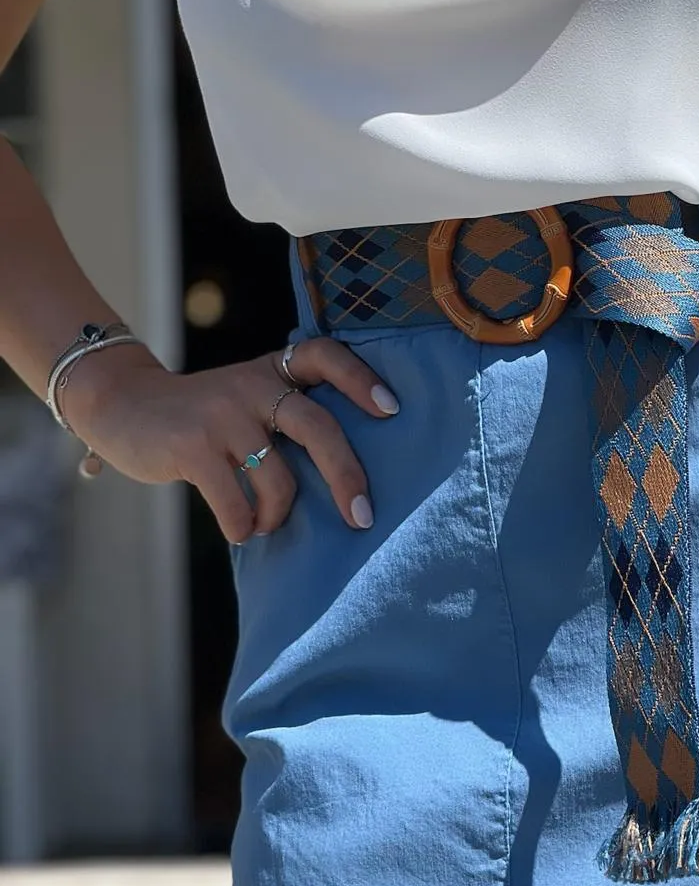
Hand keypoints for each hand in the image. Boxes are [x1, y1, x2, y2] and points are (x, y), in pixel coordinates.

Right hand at [61, 338, 399, 542]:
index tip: (392, 410)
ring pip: (278, 478)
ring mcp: (221, 413)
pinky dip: (243, 526)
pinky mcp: (192, 445)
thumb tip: (347, 479)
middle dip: (347, 477)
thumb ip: (286, 417)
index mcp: (271, 371)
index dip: (361, 379)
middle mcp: (251, 385)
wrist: (121, 407)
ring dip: (278, 515)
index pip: (325, 356)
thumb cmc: (202, 419)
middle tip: (363, 517)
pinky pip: (236, 502)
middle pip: (318, 428)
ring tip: (266, 524)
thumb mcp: (246, 400)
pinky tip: (240, 530)